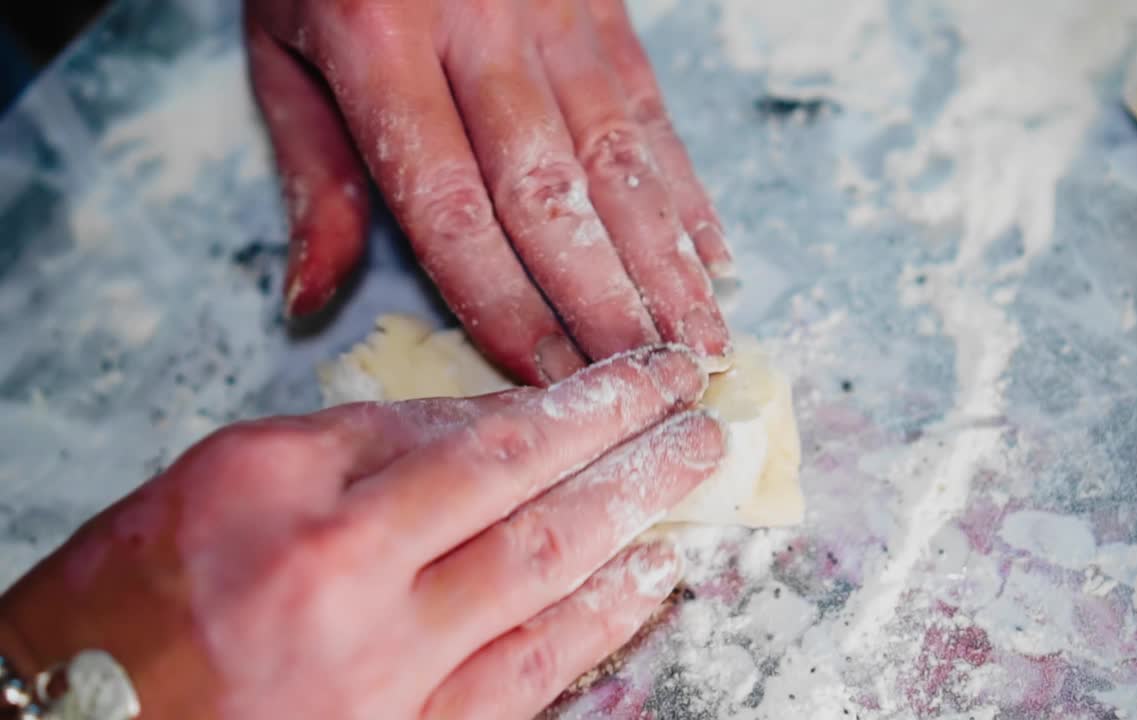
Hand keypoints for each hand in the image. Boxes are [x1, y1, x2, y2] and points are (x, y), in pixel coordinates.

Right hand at [0, 347, 723, 718]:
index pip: (448, 422)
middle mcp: (335, 565)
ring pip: (541, 569)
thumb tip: (480, 427)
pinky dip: (600, 620)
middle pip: (514, 478)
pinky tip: (651, 578)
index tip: (622, 372)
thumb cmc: (132, 605)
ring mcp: (379, 664)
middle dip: (622, 429)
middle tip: (693, 395)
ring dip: (634, 510)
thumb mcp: (222, 484)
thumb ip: (353, 449)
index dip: (556, 397)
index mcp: (281, 480)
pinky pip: (529, 674)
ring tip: (696, 469)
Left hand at [245, 0, 733, 383]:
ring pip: (619, 156)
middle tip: (649, 384)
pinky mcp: (603, 6)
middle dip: (604, 301)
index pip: (450, 205)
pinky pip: (649, 108)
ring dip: (665, 259)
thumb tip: (310, 299)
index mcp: (378, 41)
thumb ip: (312, 175)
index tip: (544, 380)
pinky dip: (684, 189)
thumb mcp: (280, 51)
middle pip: (550, 192)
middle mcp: (478, 25)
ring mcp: (553, 11)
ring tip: (701, 339)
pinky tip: (712, 253)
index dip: (502, 302)